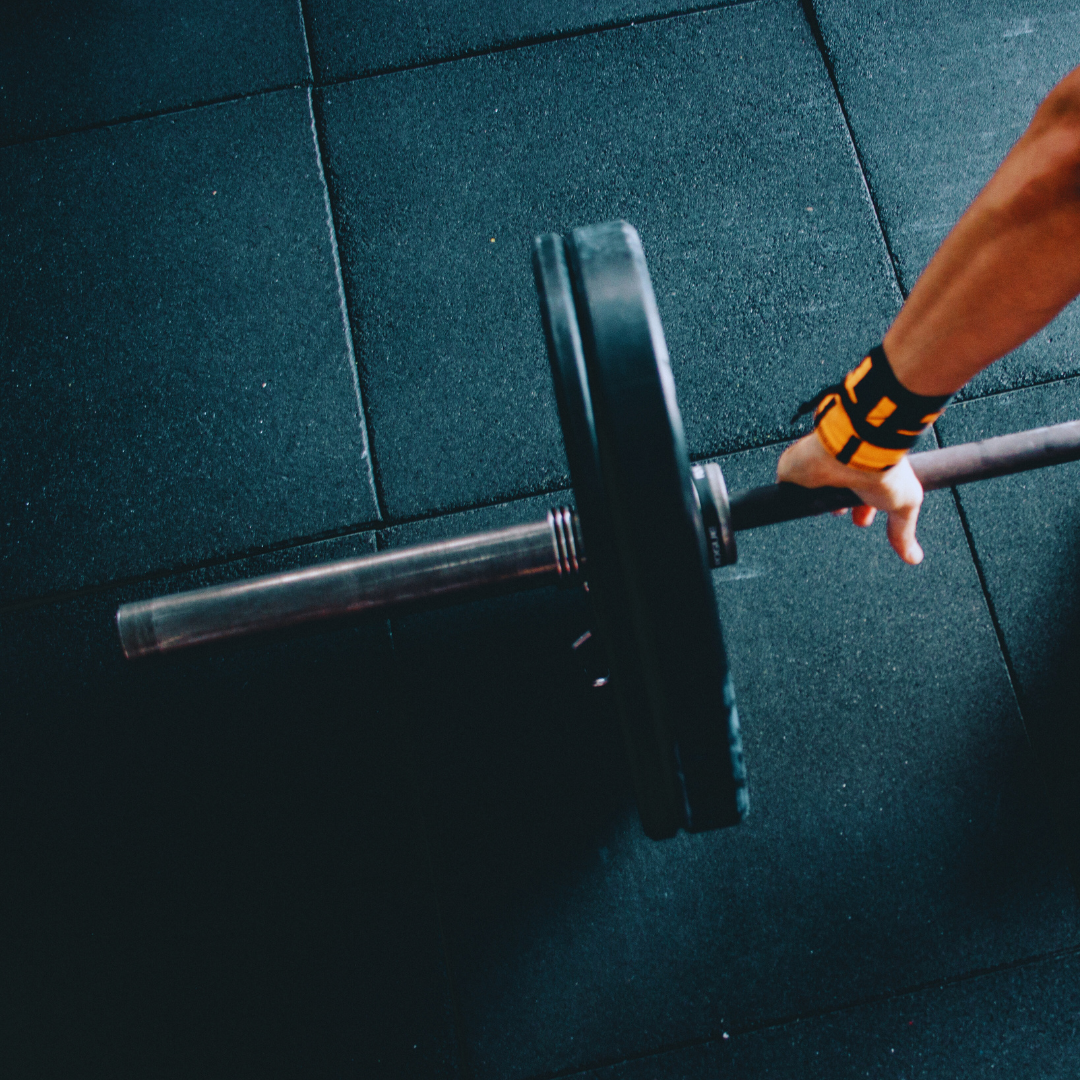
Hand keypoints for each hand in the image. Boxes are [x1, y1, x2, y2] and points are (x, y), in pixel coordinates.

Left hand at [776, 433, 924, 564]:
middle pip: (835, 492)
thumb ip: (904, 531)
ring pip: (810, 491)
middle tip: (840, 514)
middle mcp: (842, 470)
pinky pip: (786, 487)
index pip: (862, 494)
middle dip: (838, 506)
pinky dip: (790, 498)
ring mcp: (817, 470)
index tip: (861, 522)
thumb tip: (914, 557)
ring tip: (820, 512)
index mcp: (868, 473)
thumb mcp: (904, 504)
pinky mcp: (793, 472)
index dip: (862, 510)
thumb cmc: (882, 469)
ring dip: (814, 503)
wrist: (854, 452)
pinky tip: (793, 505)